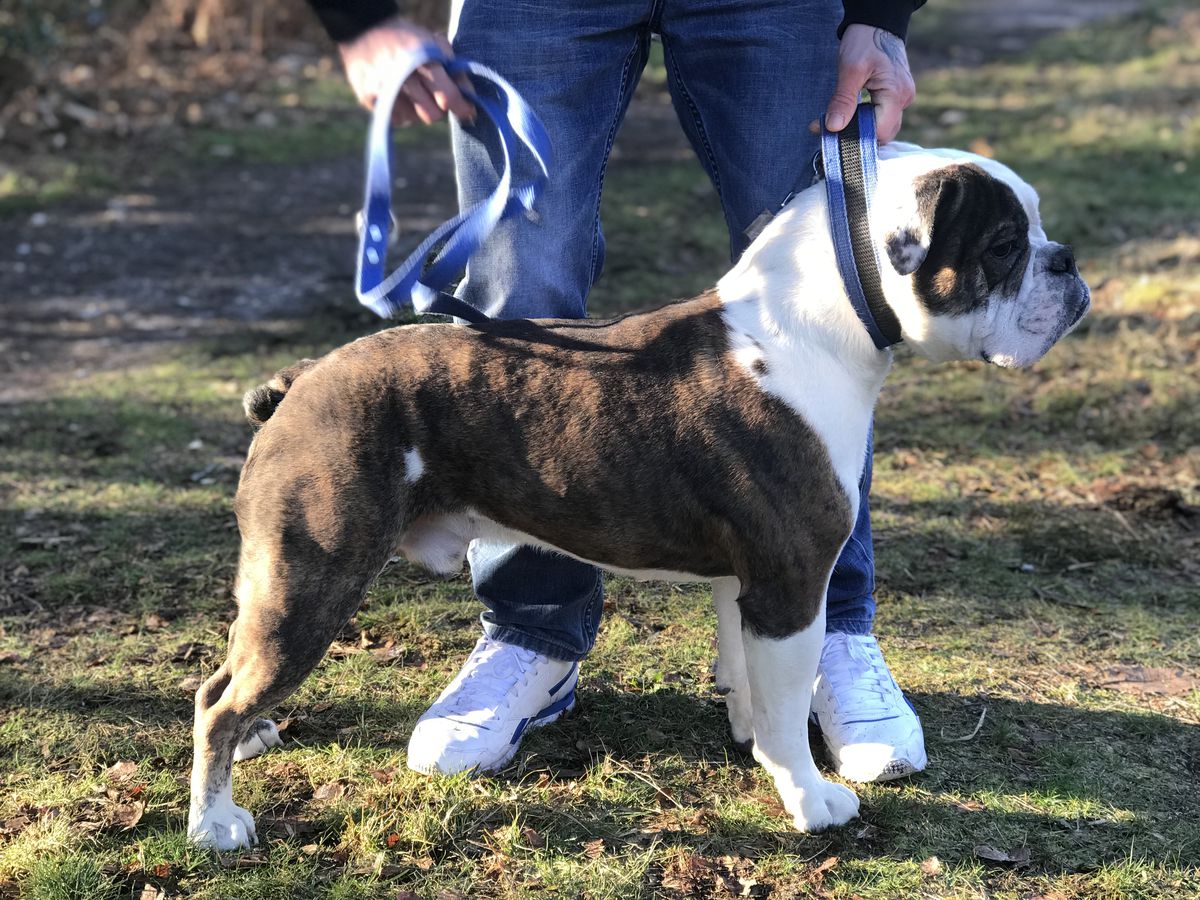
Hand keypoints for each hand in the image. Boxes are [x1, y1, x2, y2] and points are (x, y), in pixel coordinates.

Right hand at [337, 16, 474, 125]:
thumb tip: (469, 94)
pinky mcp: (370, 99)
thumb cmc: (406, 37)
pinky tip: (398, 94)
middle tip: (435, 95)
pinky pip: (397, 119)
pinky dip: (402, 110)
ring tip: (414, 91)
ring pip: (415, 119)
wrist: (362, 29)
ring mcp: (384, 90)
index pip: (448, 96)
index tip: (468, 110)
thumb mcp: (432, 41)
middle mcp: (402, 77)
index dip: (461, 107)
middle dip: (438, 108)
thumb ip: (453, 66)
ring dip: (419, 109)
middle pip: (432, 115)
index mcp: (421, 59)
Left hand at [821, 24, 915, 143]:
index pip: (880, 132)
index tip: (833, 131)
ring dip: (859, 127)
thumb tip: (834, 127)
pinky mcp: (895, 95)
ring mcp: (902, 97)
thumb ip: (843, 100)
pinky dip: (864, 118)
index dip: (858, 136)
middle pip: (883, 133)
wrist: (876, 23)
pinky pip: (882, 115)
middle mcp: (904, 98)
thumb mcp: (850, 69)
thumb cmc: (865, 40)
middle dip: (857, 134)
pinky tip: (849, 112)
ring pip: (882, 125)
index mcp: (896, 94)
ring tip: (837, 118)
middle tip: (828, 127)